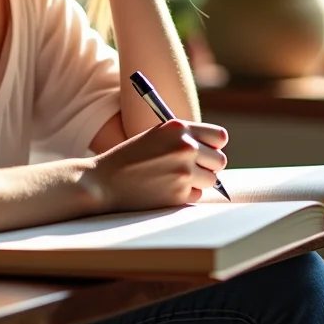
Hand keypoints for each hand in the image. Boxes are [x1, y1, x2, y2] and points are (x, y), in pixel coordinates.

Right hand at [83, 119, 228, 212]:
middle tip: (192, 169)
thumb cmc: (129, 157)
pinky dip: (185, 195)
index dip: (214, 145)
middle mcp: (185, 147)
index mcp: (179, 128)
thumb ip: (184, 138)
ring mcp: (184, 172)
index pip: (219, 136)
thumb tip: (214, 152)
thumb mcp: (156, 136)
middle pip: (220, 160)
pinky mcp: (179, 195)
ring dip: (197, 182)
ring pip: (211, 180)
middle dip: (209, 166)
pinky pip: (197, 195)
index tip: (206, 151)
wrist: (103, 182)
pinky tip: (165, 189)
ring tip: (173, 179)